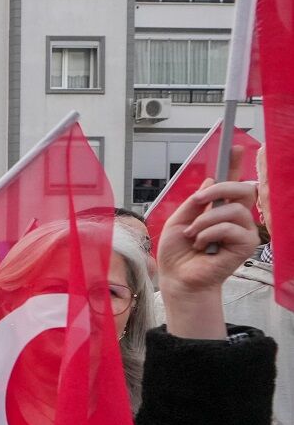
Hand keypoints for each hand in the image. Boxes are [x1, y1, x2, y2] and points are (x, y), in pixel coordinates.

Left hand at [157, 179, 255, 338]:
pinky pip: (231, 228)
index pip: (232, 184)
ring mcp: (243, 231)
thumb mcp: (178, 221)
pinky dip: (210, 234)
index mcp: (218, 209)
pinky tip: (202, 245)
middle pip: (244, 189)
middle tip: (198, 202)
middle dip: (220, 189)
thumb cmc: (177, 253)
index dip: (235, 164)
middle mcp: (235, 218)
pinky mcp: (246, 245)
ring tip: (193, 236)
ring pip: (233, 210)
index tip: (234, 147)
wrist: (177, 278)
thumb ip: (194, 202)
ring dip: (205, 221)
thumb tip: (210, 181)